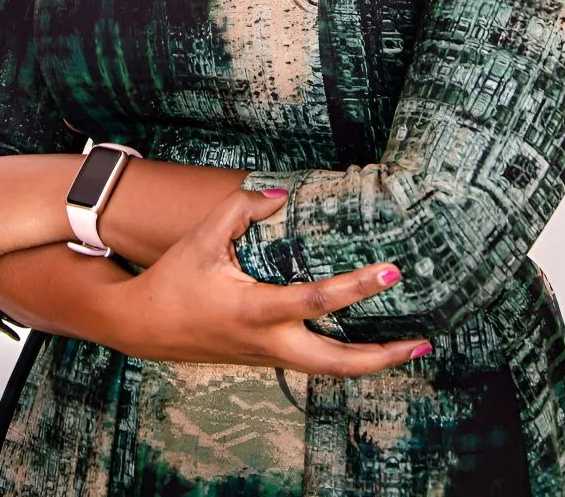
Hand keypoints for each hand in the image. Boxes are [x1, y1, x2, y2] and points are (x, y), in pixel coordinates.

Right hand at [106, 188, 432, 374]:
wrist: (143, 326)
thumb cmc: (174, 279)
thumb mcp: (203, 237)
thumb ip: (241, 209)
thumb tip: (281, 196)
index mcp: (255, 312)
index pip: (317, 301)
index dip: (357, 286)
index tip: (391, 272)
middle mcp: (268, 342)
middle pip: (337, 364)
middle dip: (382, 357)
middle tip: (421, 343)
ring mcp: (268, 355)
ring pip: (329, 369)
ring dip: (370, 361)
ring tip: (407, 347)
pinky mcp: (265, 356)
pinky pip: (313, 359)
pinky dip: (343, 353)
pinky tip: (363, 337)